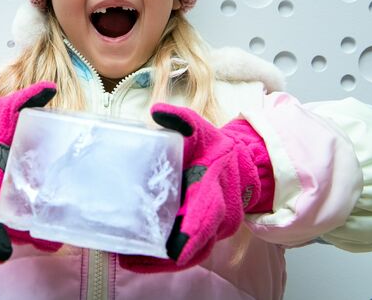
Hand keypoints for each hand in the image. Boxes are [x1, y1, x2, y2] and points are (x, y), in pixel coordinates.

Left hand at [119, 103, 273, 272]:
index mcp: (216, 185)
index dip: (192, 230)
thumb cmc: (214, 147)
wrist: (241, 164)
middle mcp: (220, 213)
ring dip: (164, 261)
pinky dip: (169, 259)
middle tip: (132, 257)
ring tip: (130, 260)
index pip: (207, 212)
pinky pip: (192, 251)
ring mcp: (216, 228)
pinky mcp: (208, 235)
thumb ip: (181, 118)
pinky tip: (142, 259)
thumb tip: (158, 110)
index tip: (174, 248)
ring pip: (194, 252)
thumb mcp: (200, 129)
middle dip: (168, 253)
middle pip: (198, 242)